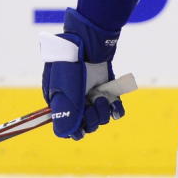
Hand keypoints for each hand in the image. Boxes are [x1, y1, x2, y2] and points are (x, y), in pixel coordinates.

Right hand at [40, 9, 122, 139]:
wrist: (87, 43)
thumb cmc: (70, 65)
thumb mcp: (65, 90)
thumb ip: (67, 114)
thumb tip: (70, 135)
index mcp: (60, 105)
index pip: (67, 129)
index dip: (76, 130)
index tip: (82, 126)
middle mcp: (77, 103)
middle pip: (87, 126)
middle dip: (92, 119)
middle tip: (94, 104)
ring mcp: (92, 97)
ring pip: (101, 118)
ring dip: (103, 111)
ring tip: (102, 97)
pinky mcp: (107, 91)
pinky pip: (115, 109)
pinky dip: (116, 110)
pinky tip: (116, 106)